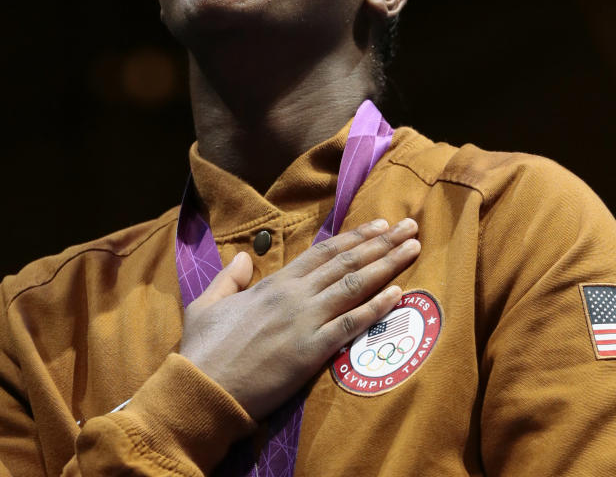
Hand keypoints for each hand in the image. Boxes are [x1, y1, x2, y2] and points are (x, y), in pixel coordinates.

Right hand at [178, 218, 419, 419]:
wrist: (202, 390)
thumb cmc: (203, 351)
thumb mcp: (207, 304)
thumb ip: (229, 279)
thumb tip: (243, 258)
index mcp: (272, 284)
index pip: (322, 252)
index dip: (353, 237)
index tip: (379, 225)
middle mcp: (294, 296)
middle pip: (346, 262)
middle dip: (381, 242)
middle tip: (410, 227)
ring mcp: (305, 322)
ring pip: (354, 285)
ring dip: (387, 264)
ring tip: (413, 248)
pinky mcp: (311, 352)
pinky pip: (351, 324)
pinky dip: (376, 306)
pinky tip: (399, 293)